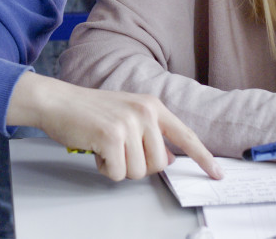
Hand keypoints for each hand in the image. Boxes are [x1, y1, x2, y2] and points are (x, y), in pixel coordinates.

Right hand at [6, 72, 222, 180]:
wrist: (57, 101)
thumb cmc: (89, 111)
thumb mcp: (127, 116)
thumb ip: (151, 136)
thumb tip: (168, 160)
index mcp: (153, 106)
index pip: (185, 135)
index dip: (203, 157)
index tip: (218, 174)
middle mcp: (145, 112)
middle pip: (158, 165)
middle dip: (136, 166)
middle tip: (117, 150)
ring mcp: (129, 123)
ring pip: (138, 172)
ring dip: (118, 167)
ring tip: (104, 146)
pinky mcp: (111, 136)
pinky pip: (116, 173)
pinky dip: (103, 168)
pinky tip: (94, 149)